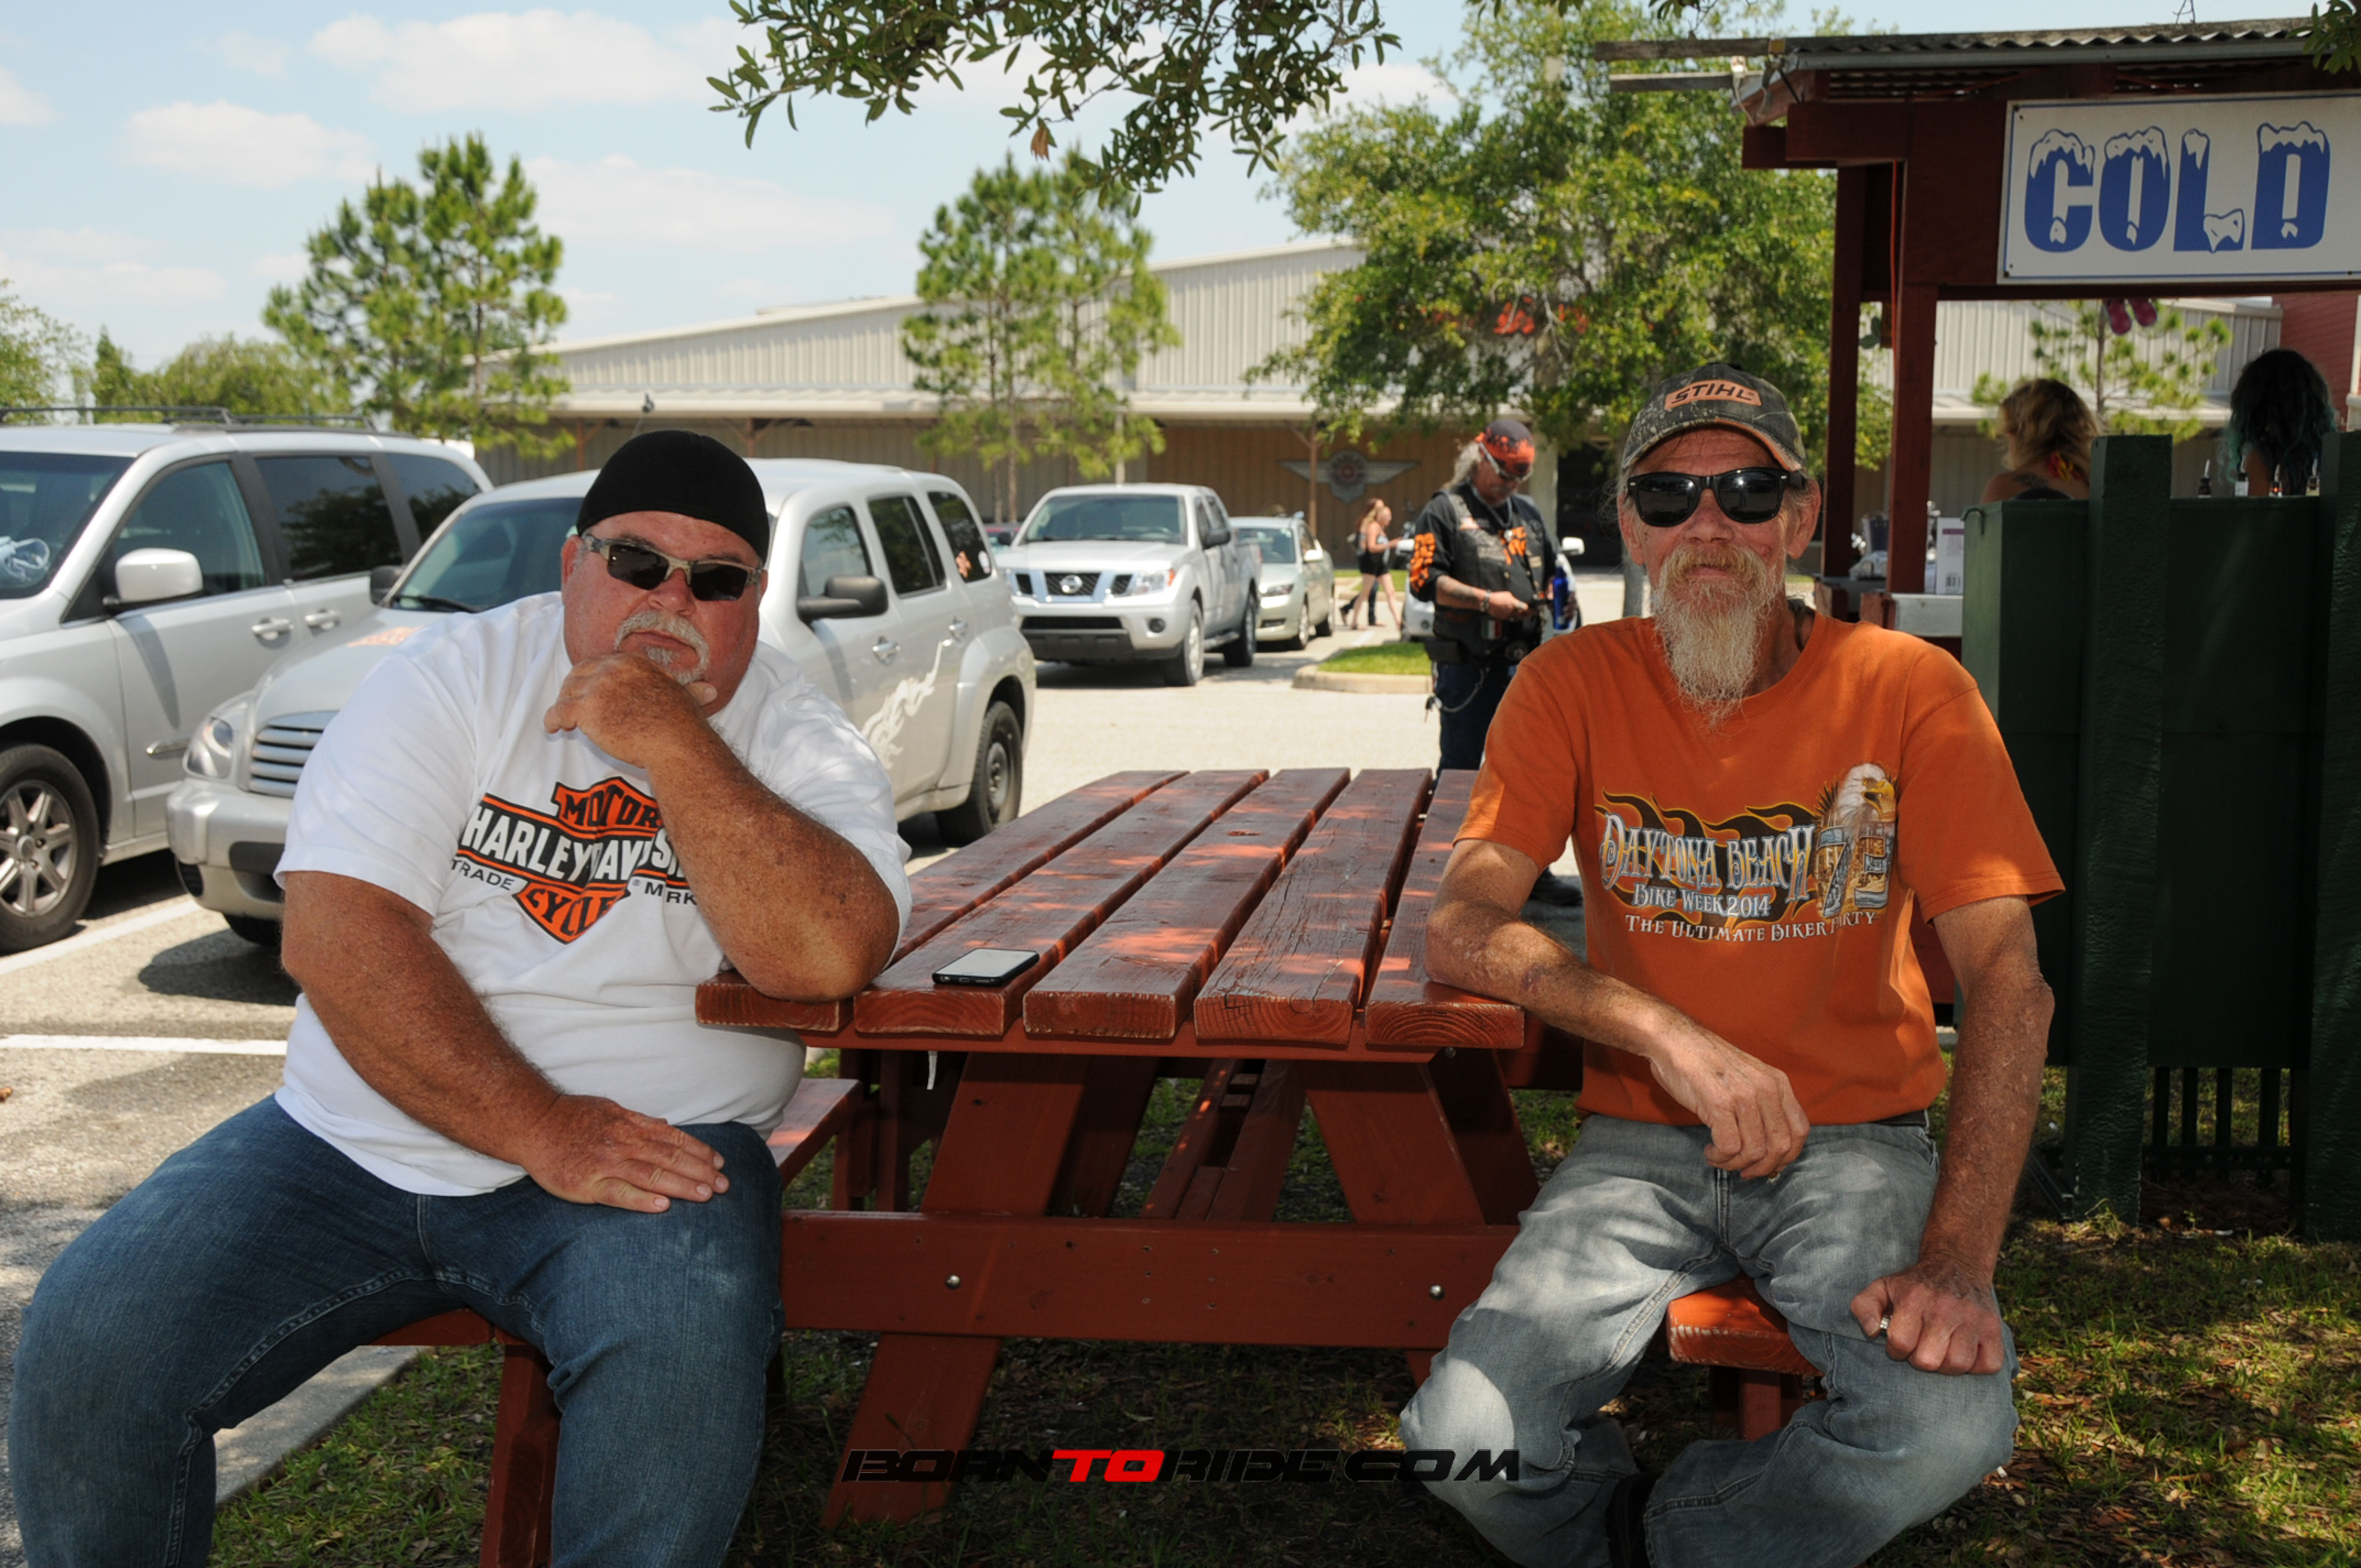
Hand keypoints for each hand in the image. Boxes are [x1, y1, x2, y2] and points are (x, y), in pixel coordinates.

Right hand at [516, 1093, 729, 1211]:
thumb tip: (665, 1125)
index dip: (699, 1151)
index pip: (674, 1139)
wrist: (533, 1123)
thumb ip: (640, 1121)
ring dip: (682, 1186)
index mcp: (631, 1125)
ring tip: (706, 1195)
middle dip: (700, 1172)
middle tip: (724, 1185)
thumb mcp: (610, 1110)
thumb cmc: (572, 1117)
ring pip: (651, 1175)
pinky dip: (642, 1200)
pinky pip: (619, 1194)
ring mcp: (606, 1163)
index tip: (720, 1163)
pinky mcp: (588, 1184)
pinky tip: (663, 1207)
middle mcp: (624, 1142)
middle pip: (669, 1158)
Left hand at [543, 651, 716, 766]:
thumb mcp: (685, 698)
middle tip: (570, 706)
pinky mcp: (586, 709)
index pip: (600, 663)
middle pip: (579, 674)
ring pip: (567, 692)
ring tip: (562, 720)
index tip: (586, 689)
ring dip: (562, 706)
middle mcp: (612, 668)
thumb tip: (711, 691)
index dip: (589, 677)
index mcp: (632, 662)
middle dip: (572, 689)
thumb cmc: (682, 724)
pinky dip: (552, 719)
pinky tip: (553, 728)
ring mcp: (597, 687)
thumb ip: (690, 691)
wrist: (674, 742)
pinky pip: (558, 711)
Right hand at [1484, 589, 1529, 620]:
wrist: (1488, 602)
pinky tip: (1516, 615)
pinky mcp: (1503, 618)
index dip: (1530, 609)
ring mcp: (1507, 615)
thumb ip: (1514, 599)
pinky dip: (1515, 617)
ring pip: (1517, 618)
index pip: (1525, 608)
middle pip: (1523, 615)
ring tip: (1526, 615)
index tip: (1533, 609)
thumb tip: (1518, 601)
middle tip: (1533, 613)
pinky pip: (1511, 618)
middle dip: (1529, 614)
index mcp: (1514, 604)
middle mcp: (1512, 611)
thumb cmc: (1498, 596)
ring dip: (1522, 616)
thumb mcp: (1508, 594)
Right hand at [1643, 1024, 1810, 1177]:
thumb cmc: (1706, 1064)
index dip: (1787, 1156)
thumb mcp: (1748, 1078)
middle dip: (1762, 1167)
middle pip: (1780, 1146)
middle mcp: (1766, 1089)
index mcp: (1777, 1082)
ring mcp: (1744, 1096)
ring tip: (1720, 1157)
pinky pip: (1729, 1147)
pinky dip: (1719, 1158)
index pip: (1800, 1131)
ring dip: (1735, 1164)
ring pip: (1754, 1151)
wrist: (1674, 1040)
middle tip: (1743, 1170)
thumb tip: (1771, 1149)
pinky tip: (1710, 1150)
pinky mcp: (1719, 1103)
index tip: (1768, 1165)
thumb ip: (1763, 1106)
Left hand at [1851, 1253, 2007, 1374]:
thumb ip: (1864, 1307)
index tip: (1900, 1342)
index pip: (1900, 1343)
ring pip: (1958, 1365)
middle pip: (1928, 1360)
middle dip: (1920, 1359)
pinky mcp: (1994, 1328)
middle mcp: (1944, 1308)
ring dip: (1946, 1365)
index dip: (1896, 1349)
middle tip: (1921, 1347)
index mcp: (1914, 1299)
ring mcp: (1972, 1318)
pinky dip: (1977, 1365)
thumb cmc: (1914, 1285)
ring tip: (1941, 1350)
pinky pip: (1989, 1364)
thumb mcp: (1882, 1286)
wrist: (1956, 1265)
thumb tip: (1872, 1332)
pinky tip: (1964, 1351)